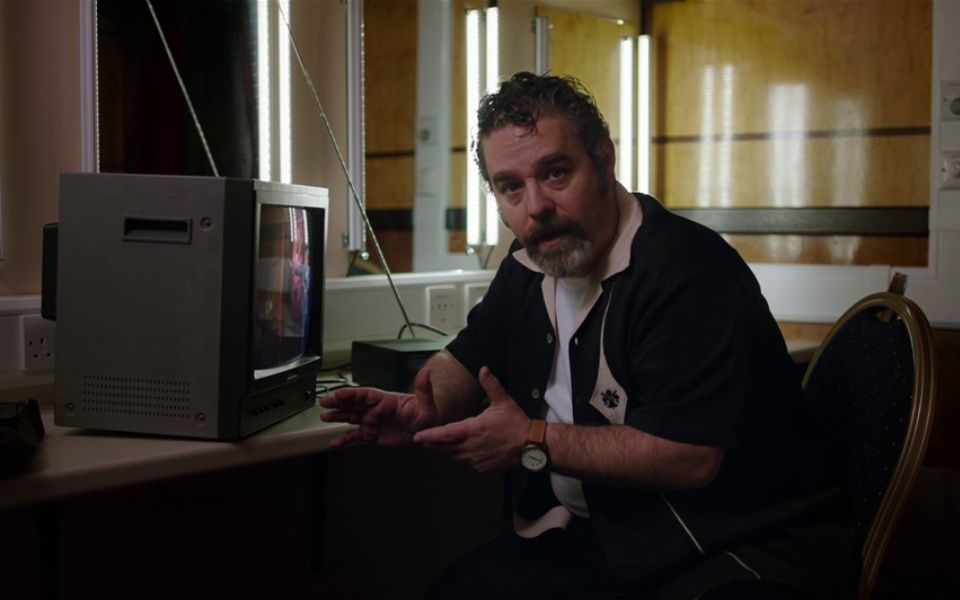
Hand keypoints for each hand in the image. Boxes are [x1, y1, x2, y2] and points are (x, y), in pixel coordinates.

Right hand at [319, 367, 439, 447]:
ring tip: (325, 416)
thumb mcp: (426, 402)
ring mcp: (372, 422)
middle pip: (354, 403)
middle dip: (339, 402)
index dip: (353, 394)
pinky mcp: (372, 435)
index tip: (340, 393)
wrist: (425, 430)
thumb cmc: (426, 414)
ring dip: (338, 416)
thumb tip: (425, 371)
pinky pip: (356, 436)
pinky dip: (344, 440)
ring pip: (351, 417)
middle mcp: (375, 409)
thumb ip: (423, 387)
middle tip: (325, 402)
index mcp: (386, 400)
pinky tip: (335, 443)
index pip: (366, 394)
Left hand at [413, 366, 529, 471]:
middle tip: (423, 439)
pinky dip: (461, 456)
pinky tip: (462, 449)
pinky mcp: (482, 467)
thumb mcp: (503, 402)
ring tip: (438, 443)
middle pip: (445, 448)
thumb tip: (483, 368)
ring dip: (446, 450)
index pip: (445, 434)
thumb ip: (491, 385)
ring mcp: (476, 459)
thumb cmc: (517, 424)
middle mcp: (472, 447)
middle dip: (433, 444)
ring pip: (454, 456)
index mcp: (474, 430)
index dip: (430, 436)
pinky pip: (466, 462)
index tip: (417, 436)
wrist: (532, 446)